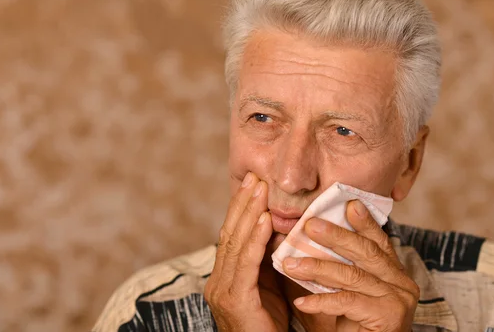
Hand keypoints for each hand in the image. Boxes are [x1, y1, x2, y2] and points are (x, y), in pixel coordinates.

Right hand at [204, 172, 288, 331]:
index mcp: (224, 278)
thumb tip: (276, 229)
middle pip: (230, 234)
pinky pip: (246, 264)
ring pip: (235, 244)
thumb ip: (266, 262)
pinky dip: (255, 239)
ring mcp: (222, 291)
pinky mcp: (235, 300)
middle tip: (254, 177)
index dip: (240, 208)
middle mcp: (218, 282)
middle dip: (242, 204)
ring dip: (249, 213)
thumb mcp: (267, 288)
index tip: (252, 184)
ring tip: (260, 189)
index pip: (231, 236)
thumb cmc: (269, 328)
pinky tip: (264, 220)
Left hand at [282, 200, 418, 331]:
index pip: (378, 242)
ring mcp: (398, 300)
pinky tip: (301, 301)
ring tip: (290, 264)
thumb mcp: (343, 292)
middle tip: (310, 224)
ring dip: (318, 268)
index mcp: (395, 274)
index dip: (364, 222)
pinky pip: (349, 302)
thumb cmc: (354, 328)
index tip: (349, 204)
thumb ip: (332, 269)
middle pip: (366, 252)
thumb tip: (301, 242)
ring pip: (353, 275)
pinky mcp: (389, 316)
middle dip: (336, 236)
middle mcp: (403, 283)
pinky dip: (322, 301)